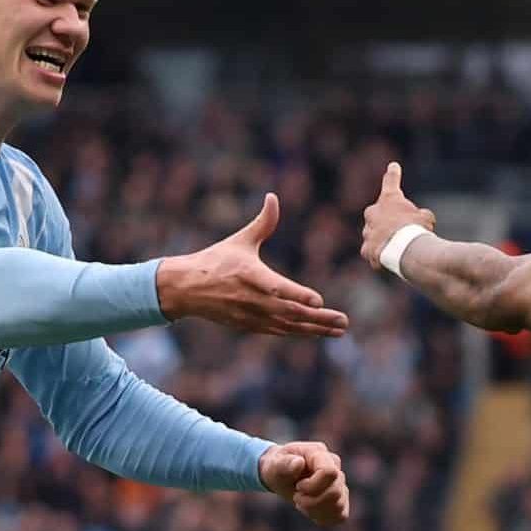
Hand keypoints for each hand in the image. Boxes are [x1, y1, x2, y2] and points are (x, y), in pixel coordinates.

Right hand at [158, 193, 349, 336]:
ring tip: (339, 329)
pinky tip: (318, 332)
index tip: (318, 300)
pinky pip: (279, 331)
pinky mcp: (249, 325)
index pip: (277, 288)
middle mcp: (252, 299)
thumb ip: (263, 223)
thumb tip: (273, 197)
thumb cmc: (215, 261)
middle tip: (343, 321)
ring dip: (315, 329)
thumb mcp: (240, 240)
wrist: (187, 289)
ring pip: (288, 326)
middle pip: (290, 312)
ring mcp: (251, 315)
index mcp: (249, 275)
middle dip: (318, 318)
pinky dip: (299, 333)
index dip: (297, 295)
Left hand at [259, 442, 349, 526]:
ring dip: (315, 510)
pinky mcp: (341, 499)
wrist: (282, 475)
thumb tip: (299, 463)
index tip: (298, 487)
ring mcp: (340, 483)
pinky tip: (310, 511)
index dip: (313, 486)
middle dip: (311, 501)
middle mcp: (335, 466)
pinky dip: (323, 517)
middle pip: (335, 492)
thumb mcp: (275, 465)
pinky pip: (340, 515)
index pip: (329, 472)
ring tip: (301, 503)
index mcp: (320, 453)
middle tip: (296, 497)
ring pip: (338, 505)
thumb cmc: (278, 467)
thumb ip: (284, 463)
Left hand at [360, 162, 435, 270]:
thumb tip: (422, 219)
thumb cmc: (417, 230)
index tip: (393, 166)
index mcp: (389, 200)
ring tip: (399, 249)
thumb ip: (421, 215)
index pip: (392, 182)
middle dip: (387, 220)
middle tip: (401, 231)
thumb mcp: (426, 218)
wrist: (405, 251)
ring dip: (384, 239)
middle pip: (378, 214)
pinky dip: (380, 255)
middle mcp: (374, 212)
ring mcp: (367, 231)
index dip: (394, 174)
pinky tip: (391, 259)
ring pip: (374, 234)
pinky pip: (372, 251)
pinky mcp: (365, 249)